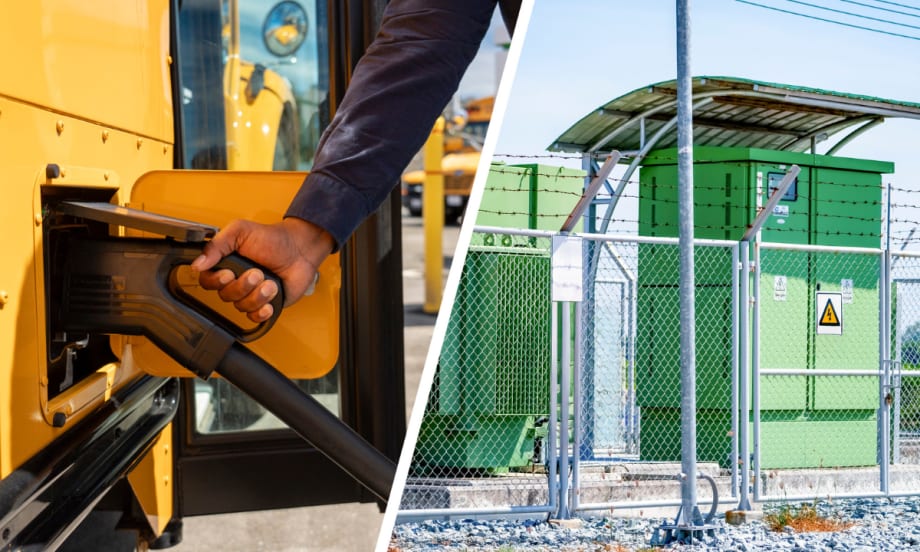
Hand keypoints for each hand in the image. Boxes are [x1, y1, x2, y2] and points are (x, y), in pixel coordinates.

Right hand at [191, 218, 333, 322]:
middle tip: (257, 273)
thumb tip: (197, 264)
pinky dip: (261, 312)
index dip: (216, 282)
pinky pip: (255, 317)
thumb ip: (217, 245)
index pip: (208, 282)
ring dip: (257, 295)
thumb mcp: (241, 232)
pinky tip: (269, 304)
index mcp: (226, 264)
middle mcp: (236, 281)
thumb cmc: (273, 238)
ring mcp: (250, 294)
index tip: (229, 273)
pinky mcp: (265, 304)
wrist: (300, 249)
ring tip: (270, 282)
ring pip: (242, 306)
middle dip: (243, 286)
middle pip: (225, 296)